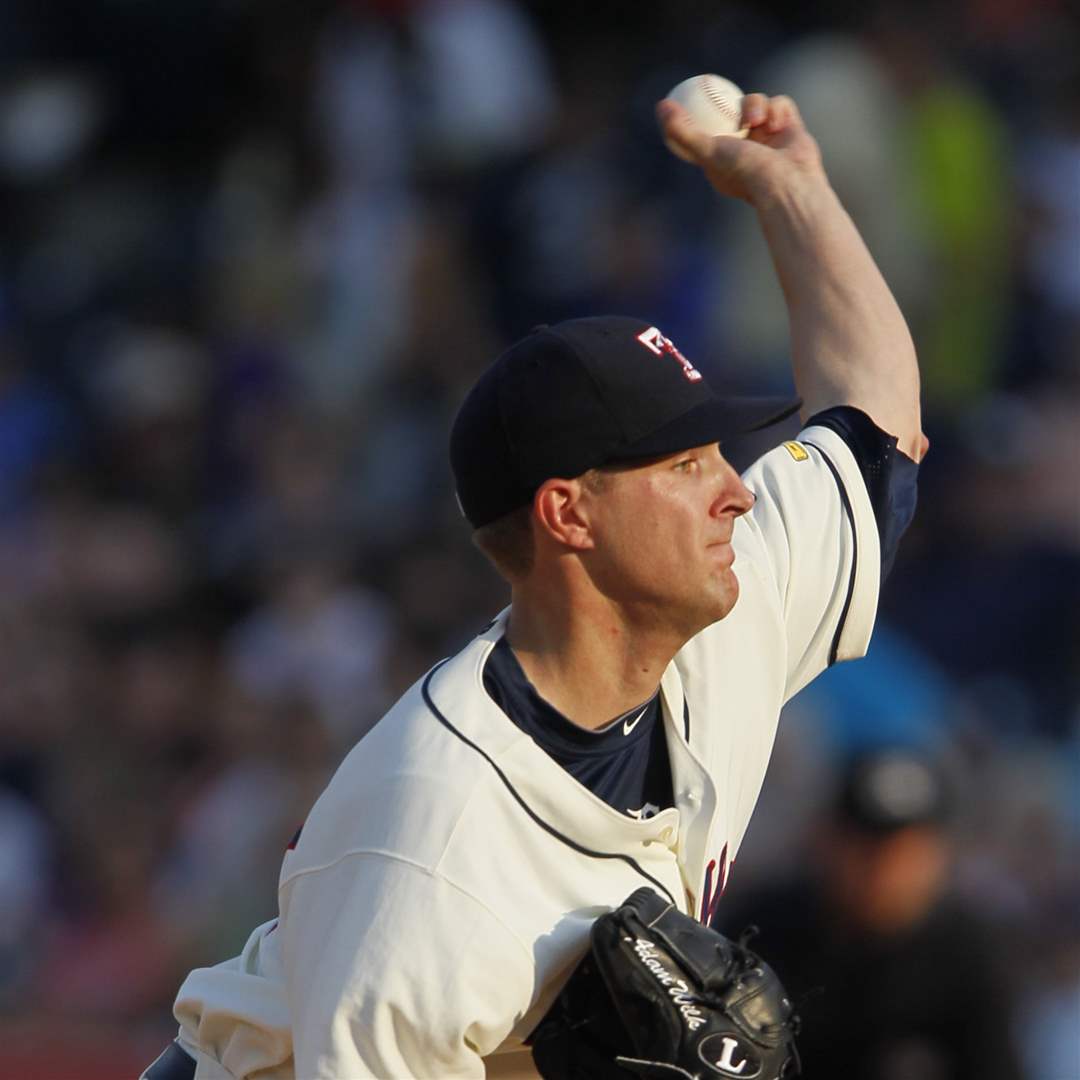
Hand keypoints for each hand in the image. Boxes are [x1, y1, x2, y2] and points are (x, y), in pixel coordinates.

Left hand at [656, 92, 823, 203]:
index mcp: (721, 159)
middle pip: (728, 112)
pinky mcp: (790, 129)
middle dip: (723, 101)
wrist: (787, 183)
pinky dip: (778, 109)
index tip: (682, 97)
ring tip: (756, 121)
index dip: (692, 114)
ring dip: (755, 104)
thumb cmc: (745, 171)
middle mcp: (744, 148)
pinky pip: (780, 104)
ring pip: (755, 102)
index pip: (702, 132)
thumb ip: (682, 131)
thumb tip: (661, 105)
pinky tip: (775, 124)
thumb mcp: (706, 151)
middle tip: (713, 85)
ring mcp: (767, 138)